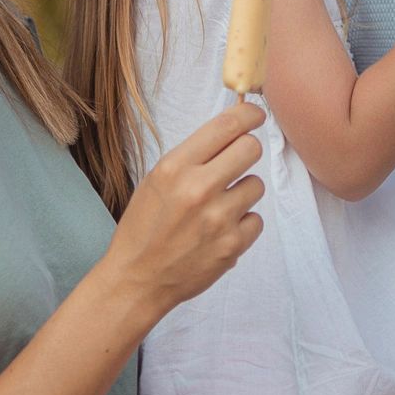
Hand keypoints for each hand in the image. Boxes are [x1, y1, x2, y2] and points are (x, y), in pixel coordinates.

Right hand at [105, 103, 265, 314]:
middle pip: (251, 149)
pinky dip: (242, 224)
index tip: (256, 115)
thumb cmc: (144, 227)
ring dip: (241, 193)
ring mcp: (219, 219)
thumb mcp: (157, 180)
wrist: (138, 279)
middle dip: (245, 152)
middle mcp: (199, 189)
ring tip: (216, 208)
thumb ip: (193, 157)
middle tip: (233, 165)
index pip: (226, 126)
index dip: (249, 115)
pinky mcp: (233, 245)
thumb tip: (232, 132)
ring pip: (256, 185)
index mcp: (175, 167)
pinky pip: (256, 219)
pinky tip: (219, 232)